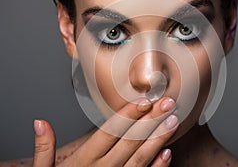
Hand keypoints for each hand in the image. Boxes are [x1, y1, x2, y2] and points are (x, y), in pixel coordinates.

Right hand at [33, 97, 177, 166]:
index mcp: (83, 161)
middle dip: (151, 120)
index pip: (109, 131)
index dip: (128, 115)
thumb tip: (40, 122)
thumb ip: (43, 148)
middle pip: (130, 140)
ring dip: (158, 139)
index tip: (144, 101)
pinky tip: (167, 153)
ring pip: (140, 157)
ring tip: (173, 121)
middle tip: (168, 102)